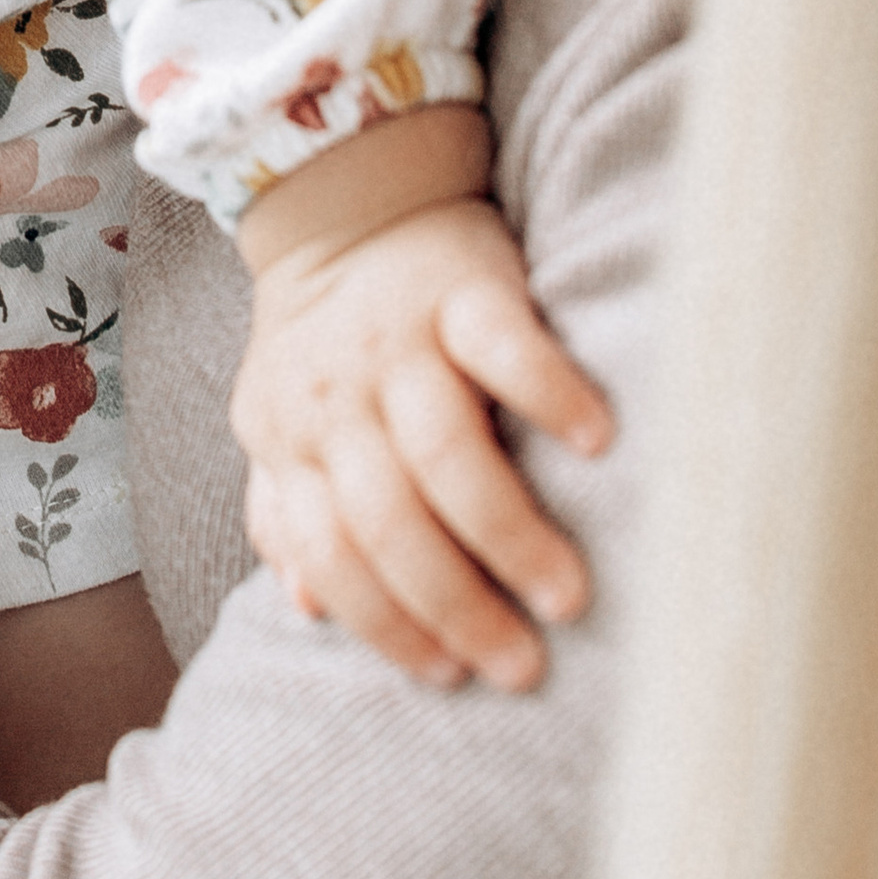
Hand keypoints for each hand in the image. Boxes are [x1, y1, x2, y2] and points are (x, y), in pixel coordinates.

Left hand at [231, 180, 613, 692]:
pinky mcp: (461, 288)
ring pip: (447, 455)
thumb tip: (304, 606)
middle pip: (389, 521)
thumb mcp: (279, 426)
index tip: (451, 676)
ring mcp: (399, 340)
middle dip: (456, 604)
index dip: (386, 623)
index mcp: (289, 438)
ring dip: (508, 534)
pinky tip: (597, 445)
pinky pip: (505, 346)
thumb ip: (285, 514)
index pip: (330, 554)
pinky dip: (550, 394)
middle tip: (522, 665)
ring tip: (567, 596)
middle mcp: (336, 395)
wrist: (343, 202)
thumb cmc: (323, 342)